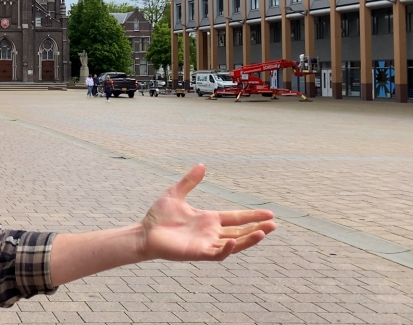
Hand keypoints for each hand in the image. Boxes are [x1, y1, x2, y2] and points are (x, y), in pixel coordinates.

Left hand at [140, 164, 275, 261]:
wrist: (144, 232)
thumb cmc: (159, 216)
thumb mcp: (175, 194)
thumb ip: (189, 181)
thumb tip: (202, 165)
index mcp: (209, 219)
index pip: (236, 217)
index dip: (252, 216)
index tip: (269, 213)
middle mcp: (211, 232)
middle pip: (240, 231)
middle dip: (257, 229)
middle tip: (274, 224)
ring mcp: (206, 244)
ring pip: (234, 243)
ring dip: (248, 240)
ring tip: (263, 233)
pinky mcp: (198, 253)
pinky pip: (217, 253)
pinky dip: (226, 248)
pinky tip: (233, 240)